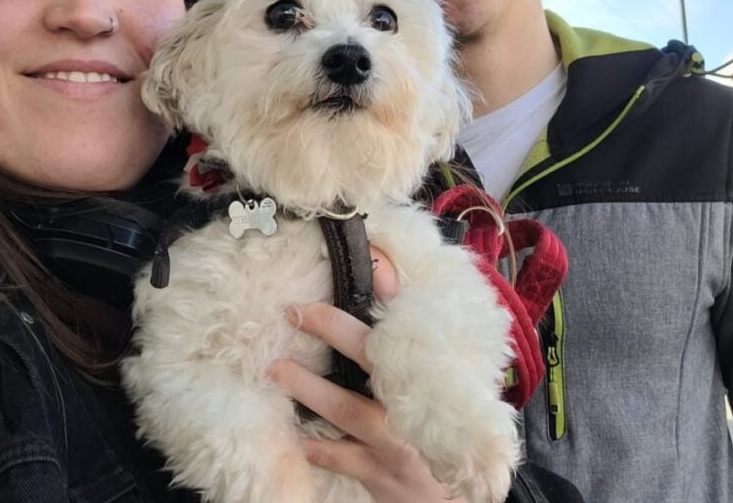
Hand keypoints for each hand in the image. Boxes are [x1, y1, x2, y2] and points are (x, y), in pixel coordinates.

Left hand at [268, 248, 464, 502]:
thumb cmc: (439, 431)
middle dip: (336, 329)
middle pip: (377, 356)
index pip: (414, 318)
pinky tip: (294, 435)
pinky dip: (317, 447)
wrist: (455, 497)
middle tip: (296, 310)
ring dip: (312, 390)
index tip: (370, 253)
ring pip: (352, 410)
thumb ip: (407, 335)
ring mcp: (402, 440)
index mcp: (433, 371)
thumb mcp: (434, 383)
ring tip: (277, 371)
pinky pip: (343, 458)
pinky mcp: (384, 474)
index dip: (391, 285)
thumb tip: (381, 274)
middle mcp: (420, 401)